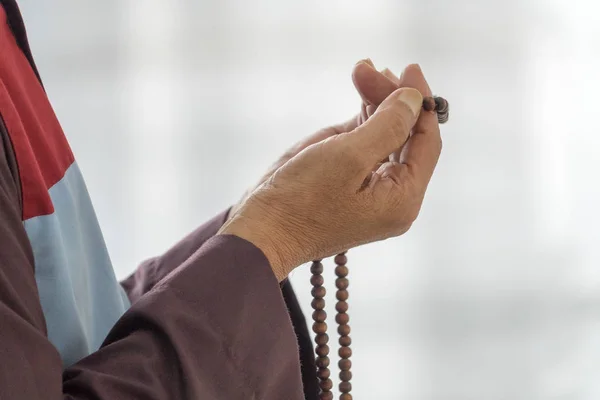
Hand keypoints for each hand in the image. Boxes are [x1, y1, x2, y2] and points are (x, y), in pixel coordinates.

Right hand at [219, 66, 441, 280]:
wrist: (261, 231)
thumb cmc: (301, 200)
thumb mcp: (348, 157)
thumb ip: (387, 125)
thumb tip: (415, 99)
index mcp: (402, 199)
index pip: (426, 143)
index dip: (421, 104)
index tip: (409, 69)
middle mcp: (393, 195)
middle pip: (406, 136)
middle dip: (391, 98)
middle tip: (368, 67)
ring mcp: (370, 187)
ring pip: (386, 136)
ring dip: (376, 101)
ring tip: (362, 70)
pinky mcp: (348, 179)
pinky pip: (367, 142)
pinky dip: (364, 116)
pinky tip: (362, 91)